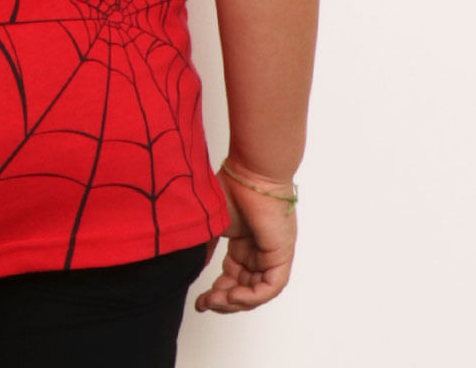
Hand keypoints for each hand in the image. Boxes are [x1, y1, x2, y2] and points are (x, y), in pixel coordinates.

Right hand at [194, 162, 296, 312]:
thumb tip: (194, 266)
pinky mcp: (281, 255)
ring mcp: (271, 254)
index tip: (200, 302)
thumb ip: (205, 246)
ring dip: (235, 301)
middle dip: (223, 300)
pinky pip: (270, 287)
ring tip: (216, 300)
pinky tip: (233, 296)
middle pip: (243, 288)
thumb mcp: (212, 223)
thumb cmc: (231, 186)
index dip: (216, 292)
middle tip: (205, 304)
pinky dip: (252, 296)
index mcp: (244, 242)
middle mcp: (259, 250)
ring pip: (256, 291)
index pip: (232, 277)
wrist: (251, 171)